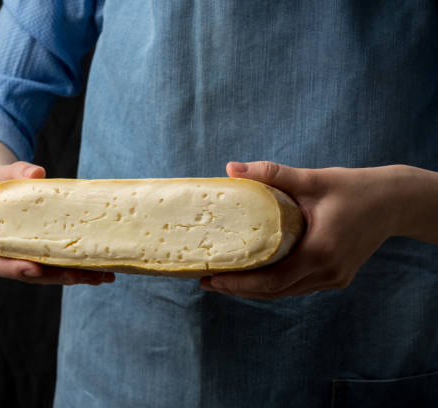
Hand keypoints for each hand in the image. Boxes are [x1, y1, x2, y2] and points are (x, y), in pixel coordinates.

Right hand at [0, 161, 115, 285]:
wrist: (8, 194)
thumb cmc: (3, 186)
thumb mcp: (4, 175)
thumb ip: (17, 172)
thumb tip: (36, 172)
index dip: (15, 269)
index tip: (35, 269)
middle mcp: (8, 258)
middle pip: (31, 275)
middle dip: (56, 277)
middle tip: (78, 276)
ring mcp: (28, 262)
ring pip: (52, 276)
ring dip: (77, 277)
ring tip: (101, 276)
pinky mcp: (46, 261)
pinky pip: (64, 268)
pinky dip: (84, 270)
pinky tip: (105, 271)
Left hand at [200, 161, 399, 298]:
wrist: (395, 202)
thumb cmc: (354, 188)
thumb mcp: (313, 179)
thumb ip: (271, 174)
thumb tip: (231, 168)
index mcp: (320, 252)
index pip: (271, 280)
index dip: (238, 284)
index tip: (210, 279)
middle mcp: (327, 273)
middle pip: (274, 292)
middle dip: (238, 289)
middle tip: (206, 281)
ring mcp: (334, 279)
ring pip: (285, 292)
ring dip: (254, 289)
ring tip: (223, 280)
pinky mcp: (337, 277)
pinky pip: (297, 285)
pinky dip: (273, 284)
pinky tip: (254, 275)